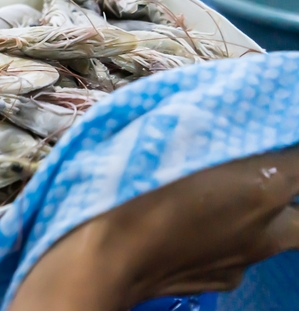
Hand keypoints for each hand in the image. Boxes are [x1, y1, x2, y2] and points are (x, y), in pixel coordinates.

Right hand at [10, 147, 298, 310]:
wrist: (102, 258)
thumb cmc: (126, 187)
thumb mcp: (164, 131)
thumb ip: (207, 121)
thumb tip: (225, 101)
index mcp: (264, 182)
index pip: (298, 152)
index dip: (282, 134)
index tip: (265, 127)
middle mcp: (270, 224)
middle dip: (285, 182)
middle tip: (253, 167)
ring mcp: (248, 258)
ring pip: (277, 231)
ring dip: (261, 213)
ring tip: (223, 198)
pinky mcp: (224, 280)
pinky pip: (240, 254)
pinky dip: (228, 238)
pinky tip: (195, 229)